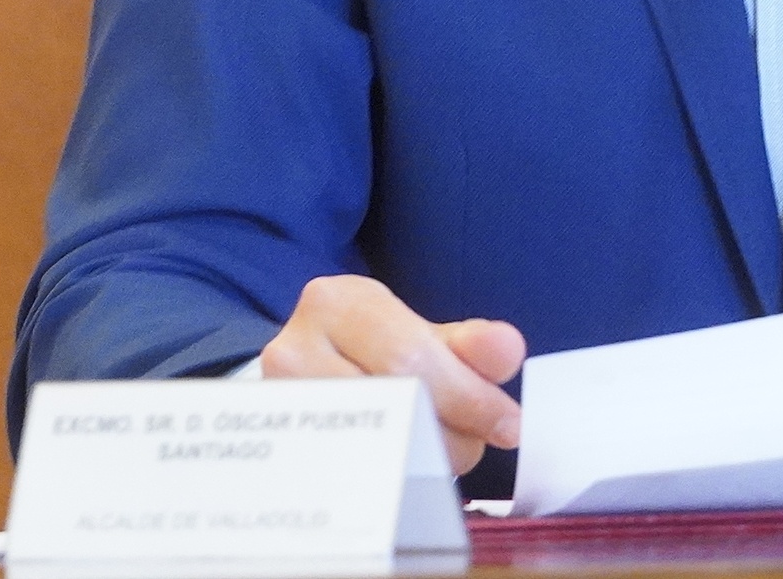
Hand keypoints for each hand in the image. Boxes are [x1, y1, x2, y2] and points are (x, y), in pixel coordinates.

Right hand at [259, 275, 526, 475]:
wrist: (302, 379)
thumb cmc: (370, 356)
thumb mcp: (421, 338)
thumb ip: (469, 346)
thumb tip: (507, 349)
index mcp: (339, 302)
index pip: (413, 356)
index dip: (468, 396)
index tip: (508, 425)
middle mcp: (293, 347)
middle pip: (392, 403)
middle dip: (450, 432)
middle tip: (475, 446)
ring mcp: (274, 404)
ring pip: (369, 447)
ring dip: (421, 461)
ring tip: (438, 456)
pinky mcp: (274, 449)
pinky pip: (342, 477)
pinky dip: (385, 481)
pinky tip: (403, 476)